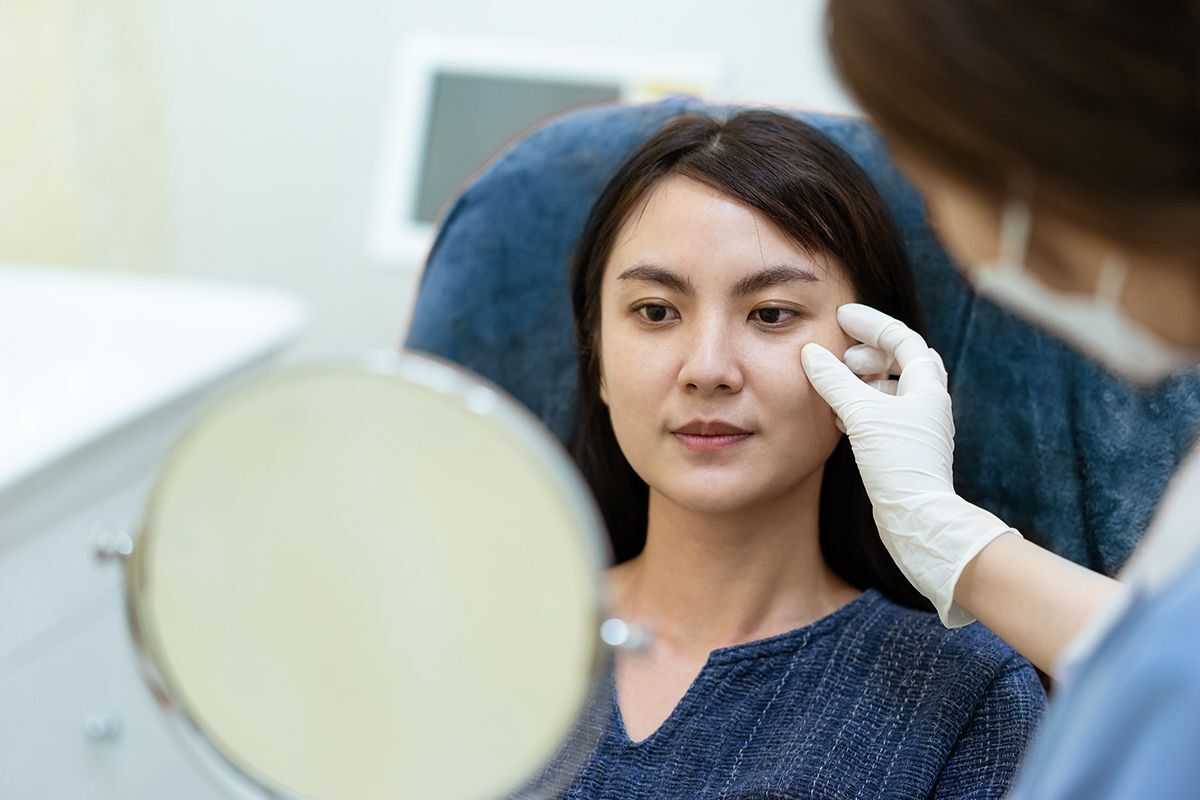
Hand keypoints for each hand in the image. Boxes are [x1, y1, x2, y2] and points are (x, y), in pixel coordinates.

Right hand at [802, 303, 1019, 626]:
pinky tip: (837, 414)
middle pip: (901, 361)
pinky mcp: (903, 450)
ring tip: (835, 381)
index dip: (873, 323)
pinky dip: (859, 405)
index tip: (842, 316)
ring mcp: (917, 428)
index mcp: (927, 388)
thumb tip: (811, 354)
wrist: (918, 520)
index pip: (903, 339)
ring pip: (889, 388)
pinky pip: (880, 414)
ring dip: (861, 379)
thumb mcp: (861, 415)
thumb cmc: (899, 465)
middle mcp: (927, 404)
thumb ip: (834, 381)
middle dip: (869, 350)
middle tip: (840, 353)